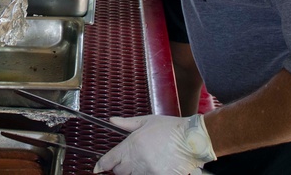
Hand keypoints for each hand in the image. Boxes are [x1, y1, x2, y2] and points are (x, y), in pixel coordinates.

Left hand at [95, 114, 214, 174]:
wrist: (192, 138)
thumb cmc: (171, 128)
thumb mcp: (146, 121)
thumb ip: (127, 123)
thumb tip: (112, 120)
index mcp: (132, 144)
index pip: (111, 159)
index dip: (103, 164)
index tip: (98, 168)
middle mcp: (138, 159)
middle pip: (120, 171)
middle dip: (121, 166)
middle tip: (129, 160)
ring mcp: (149, 170)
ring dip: (135, 170)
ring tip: (146, 160)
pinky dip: (148, 173)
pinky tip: (155, 166)